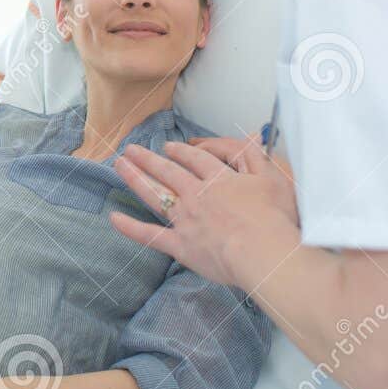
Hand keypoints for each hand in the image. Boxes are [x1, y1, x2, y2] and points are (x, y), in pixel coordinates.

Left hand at [109, 133, 299, 289]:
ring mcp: (185, 220)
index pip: (195, 160)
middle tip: (131, 149)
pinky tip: (114, 218)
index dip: (182, 152)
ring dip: (135, 178)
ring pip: (155, 194)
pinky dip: (131, 228)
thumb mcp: (273, 179)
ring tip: (119, 166)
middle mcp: (197, 195)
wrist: (263, 252)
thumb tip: (251, 136)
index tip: (170, 147)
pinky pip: (151, 235)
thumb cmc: (274, 218)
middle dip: (148, 159)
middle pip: (168, 172)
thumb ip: (256, 157)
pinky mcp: (181, 246)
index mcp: (218, 180)